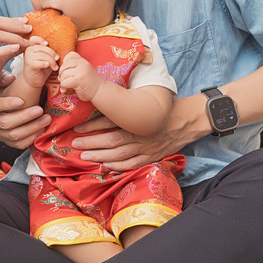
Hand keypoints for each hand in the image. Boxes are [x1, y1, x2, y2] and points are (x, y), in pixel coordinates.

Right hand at [0, 67, 51, 148]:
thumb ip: (2, 78)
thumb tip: (10, 78)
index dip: (7, 104)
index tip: (21, 100)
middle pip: (6, 123)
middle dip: (25, 117)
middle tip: (39, 109)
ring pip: (14, 135)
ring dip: (32, 128)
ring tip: (46, 119)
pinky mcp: (6, 141)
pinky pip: (19, 144)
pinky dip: (31, 138)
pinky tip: (42, 129)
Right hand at [23, 38, 57, 86]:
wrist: (34, 81)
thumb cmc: (41, 69)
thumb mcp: (46, 58)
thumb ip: (49, 52)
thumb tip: (60, 47)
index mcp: (32, 47)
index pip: (34, 39)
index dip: (40, 40)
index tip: (47, 44)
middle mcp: (29, 51)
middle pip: (42, 48)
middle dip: (52, 53)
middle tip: (57, 59)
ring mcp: (28, 58)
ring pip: (42, 55)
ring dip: (51, 61)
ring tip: (55, 67)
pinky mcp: (30, 65)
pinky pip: (38, 62)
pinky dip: (44, 63)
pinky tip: (47, 65)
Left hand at [57, 52, 99, 99]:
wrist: (100, 91)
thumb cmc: (89, 83)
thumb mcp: (83, 70)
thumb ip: (75, 67)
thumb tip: (59, 69)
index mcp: (83, 61)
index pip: (69, 55)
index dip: (65, 63)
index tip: (67, 71)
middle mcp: (82, 64)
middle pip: (64, 65)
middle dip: (61, 74)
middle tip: (64, 80)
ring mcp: (81, 72)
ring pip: (64, 74)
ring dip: (62, 82)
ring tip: (65, 86)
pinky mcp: (79, 80)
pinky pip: (65, 82)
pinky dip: (63, 87)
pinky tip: (65, 90)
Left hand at [71, 94, 210, 170]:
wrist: (186, 120)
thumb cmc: (163, 107)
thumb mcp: (146, 99)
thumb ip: (126, 101)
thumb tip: (104, 96)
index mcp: (137, 118)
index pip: (111, 122)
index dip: (93, 125)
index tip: (78, 127)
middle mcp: (140, 134)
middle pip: (112, 140)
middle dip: (92, 143)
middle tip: (75, 144)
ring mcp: (146, 148)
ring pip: (120, 154)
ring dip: (100, 156)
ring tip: (84, 156)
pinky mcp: (152, 157)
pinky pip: (133, 164)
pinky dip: (119, 167)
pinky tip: (106, 166)